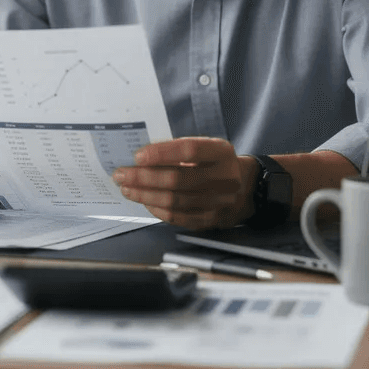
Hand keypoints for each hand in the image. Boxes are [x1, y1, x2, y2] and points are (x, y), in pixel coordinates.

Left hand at [112, 137, 253, 229]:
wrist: (246, 189)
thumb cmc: (216, 165)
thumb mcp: (208, 149)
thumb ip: (180, 151)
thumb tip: (142, 158)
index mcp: (221, 153)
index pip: (189, 150)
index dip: (162, 153)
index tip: (138, 156)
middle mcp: (223, 178)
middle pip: (177, 178)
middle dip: (144, 177)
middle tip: (122, 174)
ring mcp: (218, 202)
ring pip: (175, 200)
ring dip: (145, 195)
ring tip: (127, 188)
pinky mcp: (210, 220)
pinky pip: (178, 217)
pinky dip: (157, 209)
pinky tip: (144, 202)